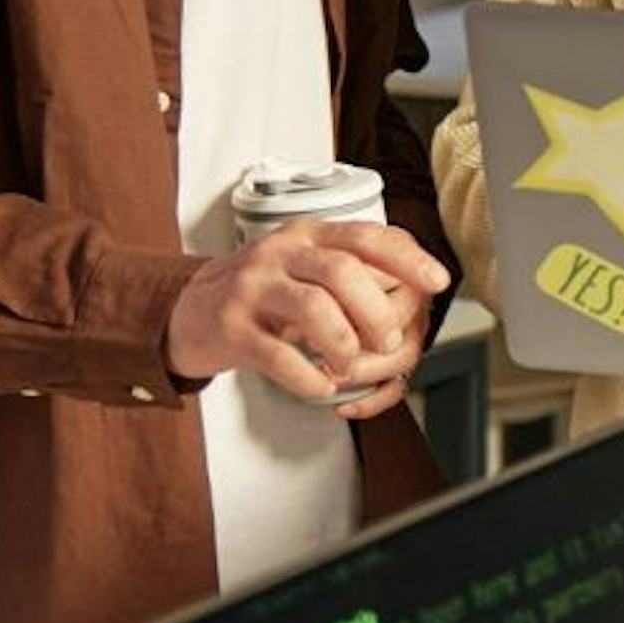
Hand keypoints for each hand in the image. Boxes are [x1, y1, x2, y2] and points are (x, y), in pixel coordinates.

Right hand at [166, 220, 449, 409]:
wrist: (186, 311)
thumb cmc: (259, 293)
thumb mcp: (302, 266)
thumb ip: (349, 268)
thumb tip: (412, 286)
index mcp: (305, 235)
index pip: (364, 235)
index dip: (406, 257)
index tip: (437, 281)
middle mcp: (279, 254)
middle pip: (341, 270)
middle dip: (375, 311)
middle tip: (387, 341)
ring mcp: (252, 288)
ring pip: (312, 307)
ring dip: (344, 343)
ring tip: (349, 366)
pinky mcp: (231, 328)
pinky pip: (277, 354)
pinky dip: (308, 378)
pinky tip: (320, 388)